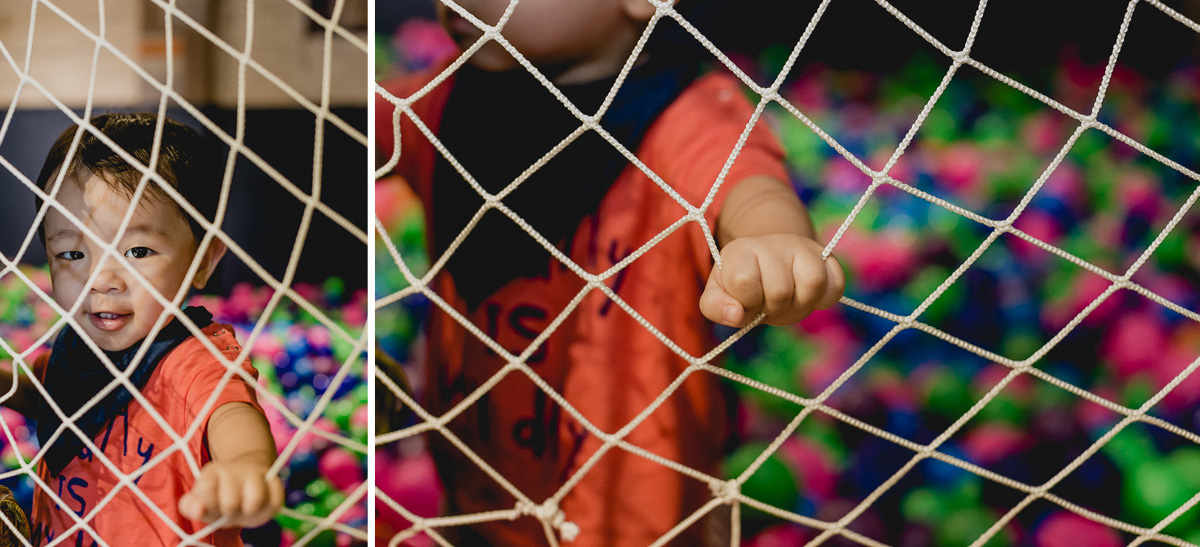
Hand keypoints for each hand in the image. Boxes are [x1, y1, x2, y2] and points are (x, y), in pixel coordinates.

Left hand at [178, 460, 282, 527]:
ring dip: (250, 512)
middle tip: (230, 509)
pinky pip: (275, 502)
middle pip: (230, 503)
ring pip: (256, 500)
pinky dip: (268, 510)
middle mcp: (236, 469)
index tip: (211, 506)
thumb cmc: (220, 494)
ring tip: (245, 508)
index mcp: (213, 472)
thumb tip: (197, 510)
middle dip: (230, 512)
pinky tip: (260, 506)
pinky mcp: (276, 481)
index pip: (206, 491)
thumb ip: (190, 506)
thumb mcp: (200, 500)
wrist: (247, 476)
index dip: (208, 506)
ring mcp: (258, 474)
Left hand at [700, 233, 843, 327]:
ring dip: (801, 304)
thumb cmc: (742, 283)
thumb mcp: (719, 293)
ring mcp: (802, 247)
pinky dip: (825, 300)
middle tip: (768, 304)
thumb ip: (716, 306)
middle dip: (773, 309)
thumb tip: (735, 315)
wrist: (768, 260)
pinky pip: (836, 285)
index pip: (743, 281)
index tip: (746, 300)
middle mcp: (772, 243)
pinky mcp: (826, 257)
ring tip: (789, 301)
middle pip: (779, 291)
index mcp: (740, 251)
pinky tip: (810, 297)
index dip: (746, 301)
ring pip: (813, 283)